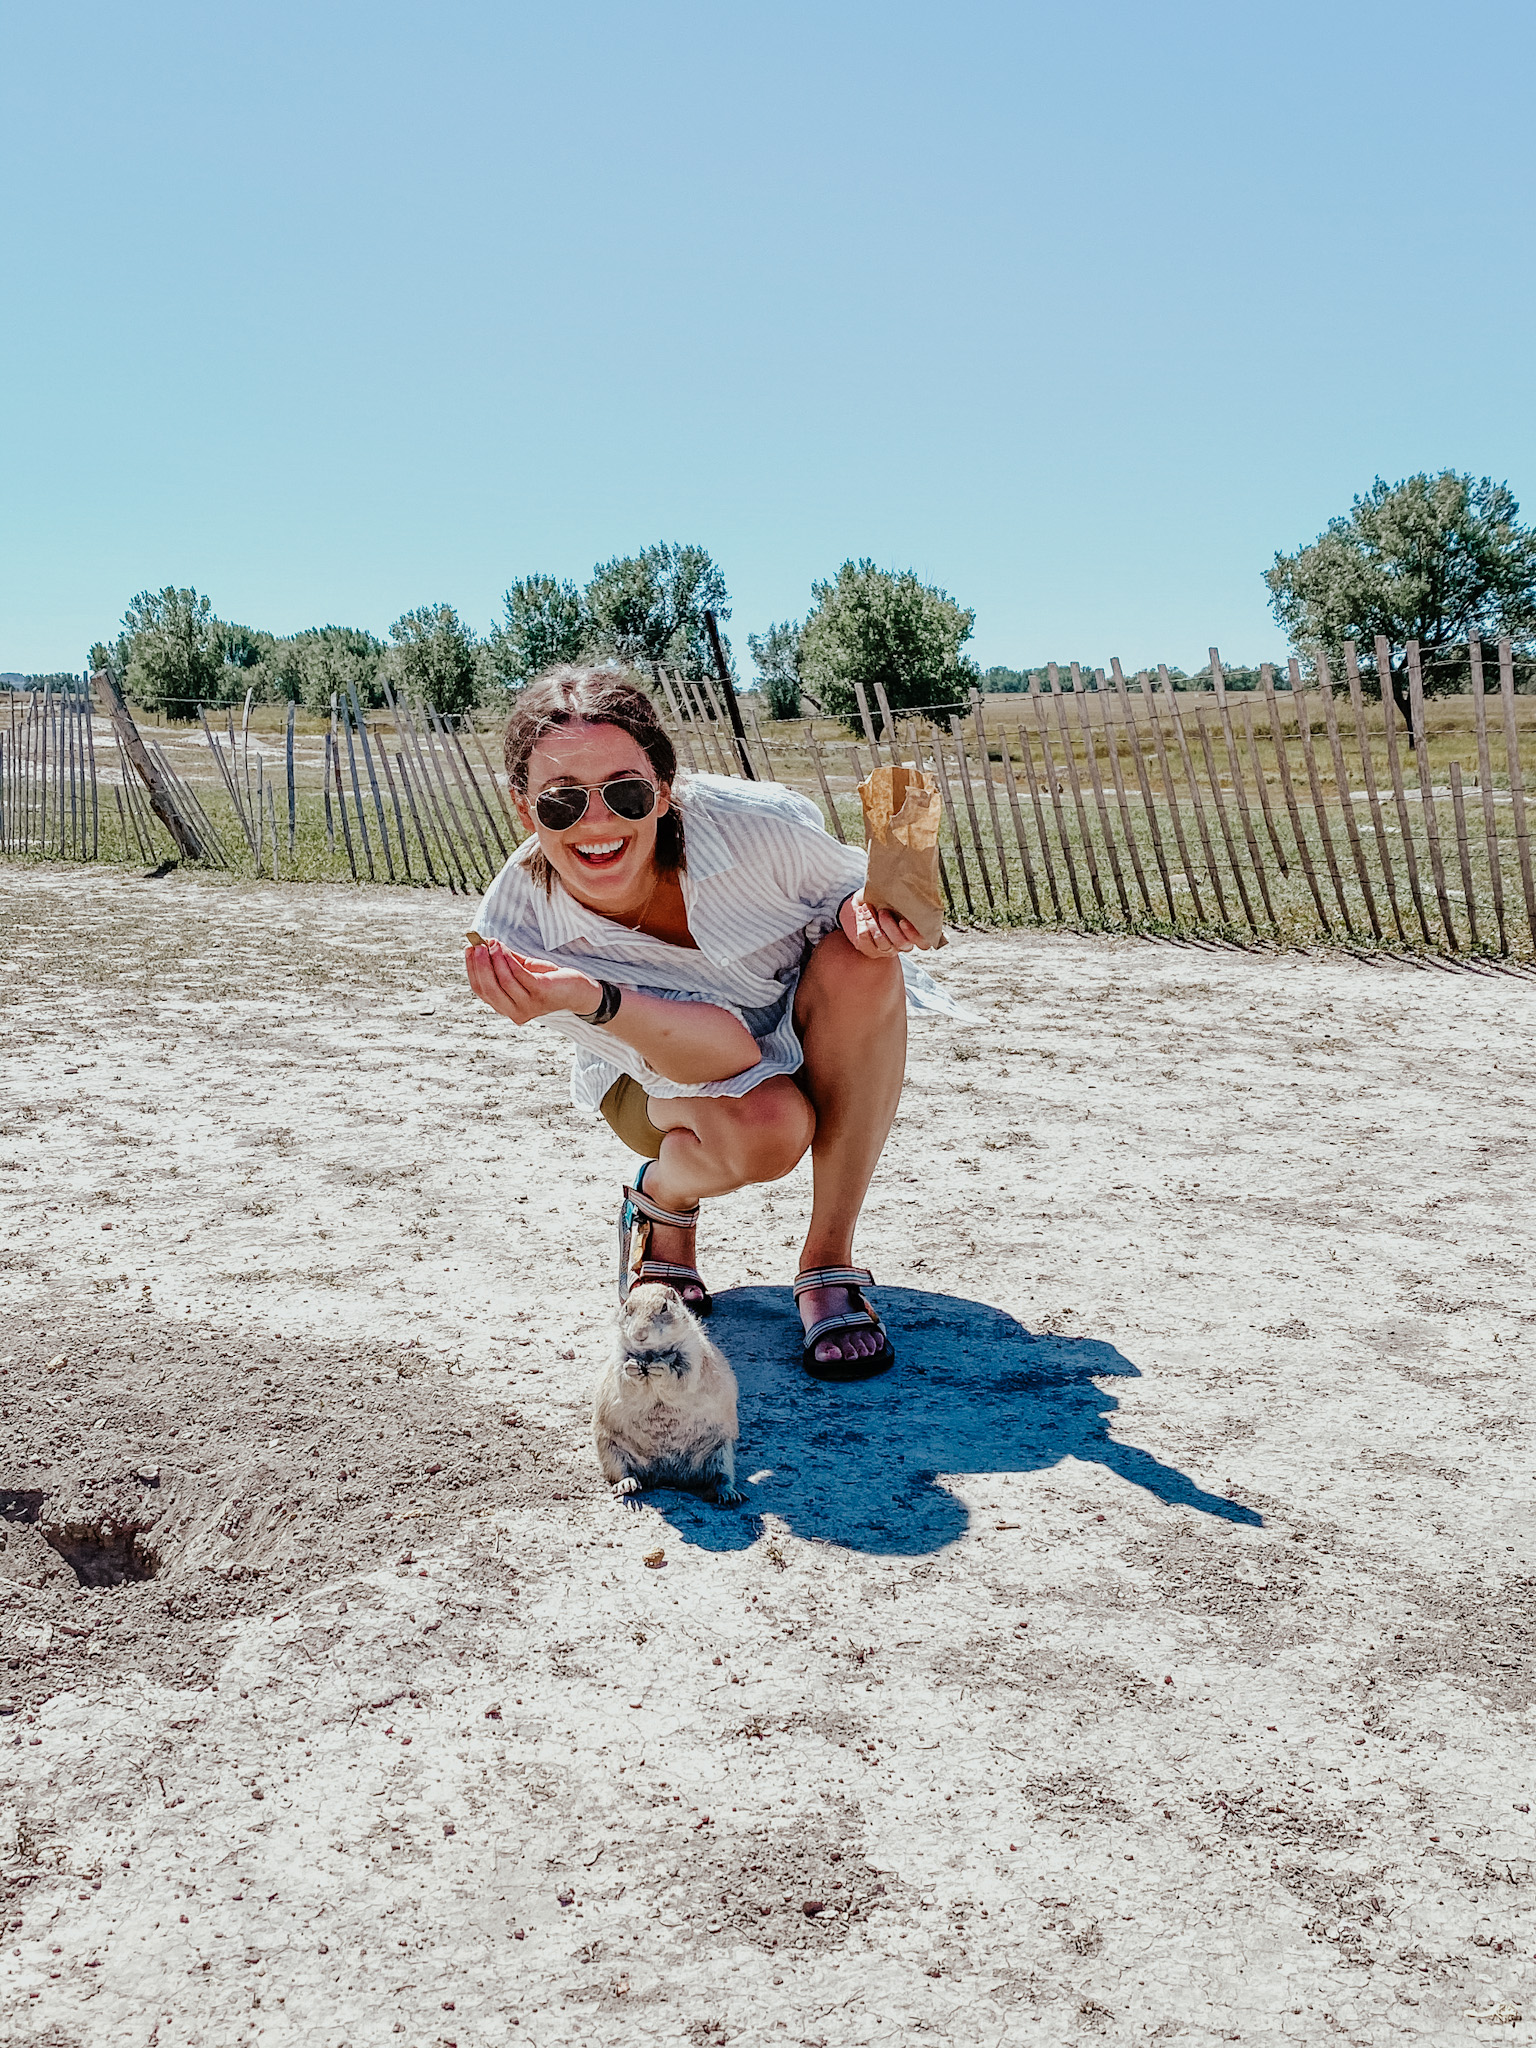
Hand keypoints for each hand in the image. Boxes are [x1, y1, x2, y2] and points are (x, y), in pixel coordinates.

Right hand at [465, 939, 603, 1023]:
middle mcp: (514, 1011)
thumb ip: (505, 961)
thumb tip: (486, 943)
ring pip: (503, 981)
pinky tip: (504, 948)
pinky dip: (508, 960)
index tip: (469, 950)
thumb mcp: (523, 970)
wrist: (578, 990)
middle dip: (481, 965)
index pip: (482, 990)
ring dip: (495, 959)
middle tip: (478, 945)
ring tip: (493, 943)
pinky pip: (518, 975)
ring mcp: (528, 1005)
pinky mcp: (540, 994)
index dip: (473, 970)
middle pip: (488, 989)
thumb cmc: (549, 980)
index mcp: (506, 1007)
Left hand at [839, 888, 925, 956]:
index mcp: (915, 931)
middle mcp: (904, 943)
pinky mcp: (871, 951)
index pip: (924, 942)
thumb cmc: (883, 899)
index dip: (915, 935)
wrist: (862, 904)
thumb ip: (905, 897)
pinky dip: (862, 924)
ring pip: (883, 943)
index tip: (903, 920)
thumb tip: (908, 887)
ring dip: (873, 923)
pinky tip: (861, 913)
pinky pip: (866, 942)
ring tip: (867, 908)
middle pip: (902, 943)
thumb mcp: (895, 896)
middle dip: (890, 926)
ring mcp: (887, 949)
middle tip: (882, 911)